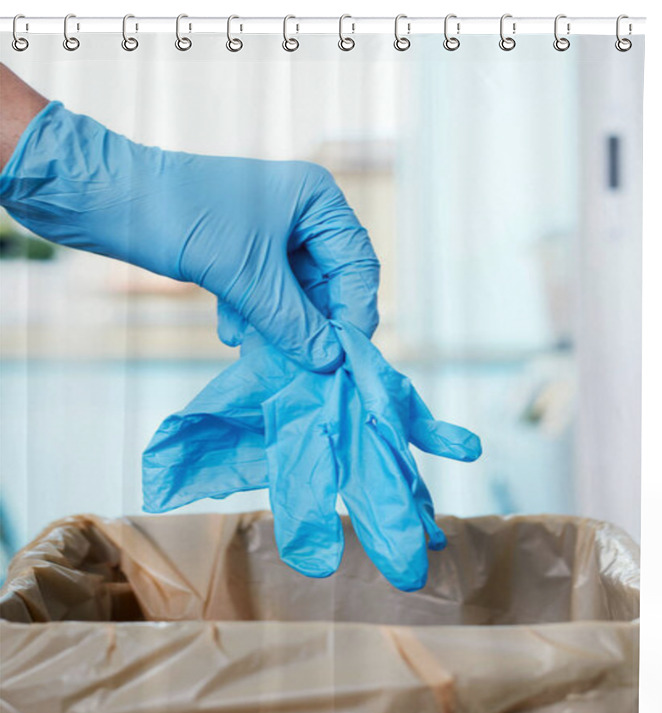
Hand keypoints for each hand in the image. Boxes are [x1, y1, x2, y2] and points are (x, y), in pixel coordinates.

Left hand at [0, 100, 378, 370]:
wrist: (104, 196)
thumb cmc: (179, 217)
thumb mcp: (244, 276)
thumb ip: (292, 322)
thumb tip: (330, 362)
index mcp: (316, 200)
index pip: (357, 265)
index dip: (354, 314)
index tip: (345, 358)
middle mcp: (303, 213)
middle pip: (328, 284)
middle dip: (312, 326)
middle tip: (304, 365)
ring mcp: (274, 231)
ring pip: (296, 294)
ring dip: (280, 326)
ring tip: (258, 353)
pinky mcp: (246, 248)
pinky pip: (268, 292)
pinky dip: (254, 315)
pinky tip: (232, 334)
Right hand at [144, 321, 481, 590]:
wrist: (296, 337)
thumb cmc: (262, 378)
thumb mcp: (224, 406)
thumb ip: (193, 442)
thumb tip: (154, 483)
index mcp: (300, 453)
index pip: (304, 492)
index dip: (308, 523)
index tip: (316, 564)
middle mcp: (339, 448)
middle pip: (365, 491)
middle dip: (385, 529)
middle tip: (407, 574)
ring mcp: (369, 427)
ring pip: (397, 466)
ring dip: (415, 496)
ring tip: (438, 536)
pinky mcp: (391, 402)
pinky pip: (420, 418)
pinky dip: (444, 436)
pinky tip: (468, 451)